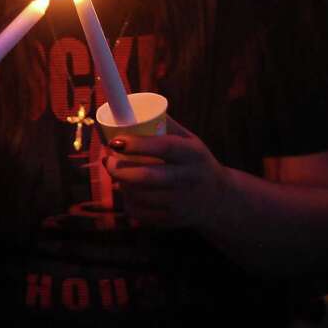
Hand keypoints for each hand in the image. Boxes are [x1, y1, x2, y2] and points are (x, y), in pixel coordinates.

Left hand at [102, 118, 227, 228]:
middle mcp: (189, 179)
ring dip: (121, 185)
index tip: (115, 141)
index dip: (137, 144)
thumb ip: (165, 125)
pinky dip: (128, 202)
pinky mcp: (172, 220)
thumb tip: (132, 107)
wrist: (219, 199)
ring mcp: (181, 203)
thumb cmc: (195, 161)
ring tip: (118, 175)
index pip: (164, 147)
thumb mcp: (190, 139)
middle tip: (108, 161)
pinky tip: (129, 193)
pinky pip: (139, 213)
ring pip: (139, 196)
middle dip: (119, 169)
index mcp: (193, 154)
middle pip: (147, 177)